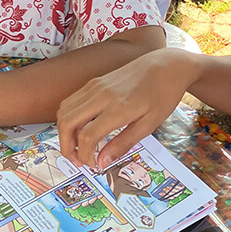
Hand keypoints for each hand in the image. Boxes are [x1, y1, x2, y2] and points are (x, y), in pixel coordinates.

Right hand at [57, 49, 197, 168]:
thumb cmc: (162, 95)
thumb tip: (102, 162)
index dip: (85, 156)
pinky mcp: (94, 82)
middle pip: (67, 122)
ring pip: (64, 110)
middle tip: (78, 160)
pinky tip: (82, 128)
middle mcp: (101, 95)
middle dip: (66, 146)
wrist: (166, 65)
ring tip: (78, 146)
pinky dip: (70, 118)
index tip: (94, 165)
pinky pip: (71, 101)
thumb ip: (123, 144)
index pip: (87, 137)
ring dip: (65, 132)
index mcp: (118, 108)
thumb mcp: (149, 125)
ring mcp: (95, 86)